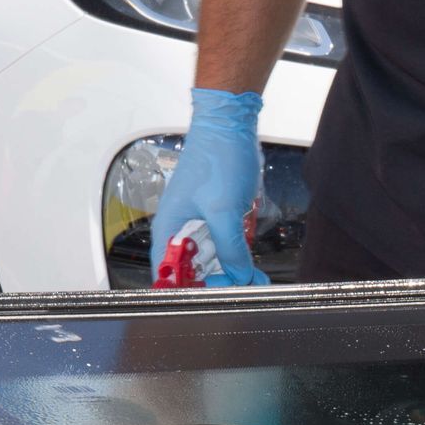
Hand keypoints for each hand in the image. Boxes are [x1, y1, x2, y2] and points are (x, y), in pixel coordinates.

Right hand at [150, 88, 268, 287]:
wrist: (230, 127)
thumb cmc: (218, 159)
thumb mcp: (224, 210)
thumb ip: (229, 247)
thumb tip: (238, 276)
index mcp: (169, 228)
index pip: (168, 273)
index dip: (189, 290)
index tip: (217, 297)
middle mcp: (180, 228)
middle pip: (191, 269)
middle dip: (218, 283)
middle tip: (246, 290)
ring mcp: (199, 222)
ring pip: (210, 258)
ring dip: (231, 272)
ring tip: (256, 282)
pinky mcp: (216, 215)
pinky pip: (223, 243)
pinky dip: (237, 255)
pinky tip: (254, 265)